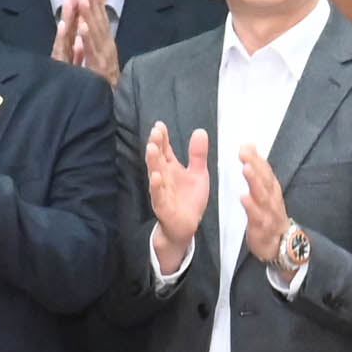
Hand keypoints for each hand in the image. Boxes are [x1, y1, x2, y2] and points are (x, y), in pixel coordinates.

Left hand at [53, 0, 118, 81]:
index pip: (102, 22)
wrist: (113, 108)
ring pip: (95, 34)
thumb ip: (96, 48)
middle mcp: (107, 50)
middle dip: (94, 5)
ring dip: (89, 16)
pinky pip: (91, 51)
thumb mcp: (102, 64)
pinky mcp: (99, 69)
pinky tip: (82, 27)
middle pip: (100, 24)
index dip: (97, 5)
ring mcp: (104, 58)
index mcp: (107, 47)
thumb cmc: (106, 87)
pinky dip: (87, 38)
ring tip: (83, 0)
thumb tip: (88, 33)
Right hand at [144, 122, 212, 262]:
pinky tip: (155, 176)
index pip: (164, 149)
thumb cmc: (189, 199)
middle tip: (155, 132)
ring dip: (152, 162)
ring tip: (152, 148)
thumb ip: (198, 154)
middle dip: (156, 145)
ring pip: (155, 174)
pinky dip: (156, 186)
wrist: (186, 226)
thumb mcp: (199, 173)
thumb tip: (200, 131)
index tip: (160, 125)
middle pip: (158, 158)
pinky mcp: (163, 206)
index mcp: (171, 168)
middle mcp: (163, 177)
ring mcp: (161, 191)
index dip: (162, 138)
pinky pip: (158, 195)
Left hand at [237, 146, 294, 271]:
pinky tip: (243, 197)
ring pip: (263, 195)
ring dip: (255, 182)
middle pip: (264, 179)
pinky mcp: (263, 227)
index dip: (256, 157)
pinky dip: (252, 206)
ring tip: (246, 169)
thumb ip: (257, 169)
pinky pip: (258, 216)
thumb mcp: (265, 190)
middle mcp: (272, 198)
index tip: (246, 145)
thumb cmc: (270, 215)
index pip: (265, 169)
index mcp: (271, 188)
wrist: (282, 244)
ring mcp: (269, 212)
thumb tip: (249, 145)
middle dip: (255, 165)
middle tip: (244, 153)